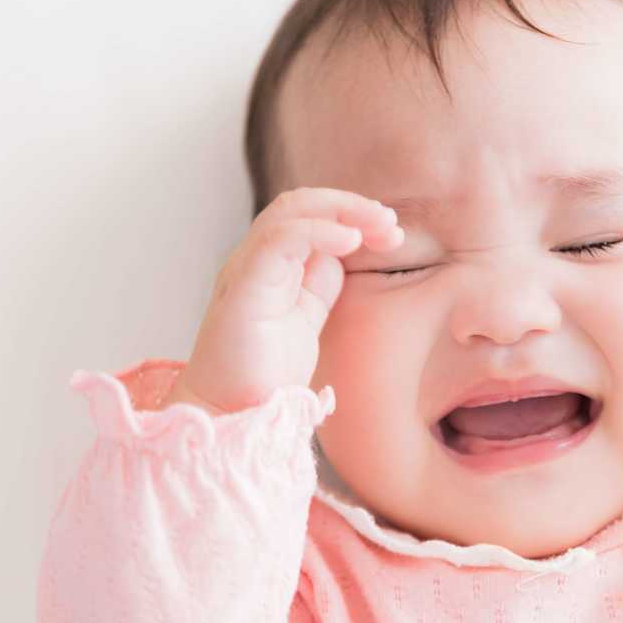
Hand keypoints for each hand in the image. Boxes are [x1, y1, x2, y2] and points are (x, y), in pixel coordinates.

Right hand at [165, 187, 403, 413]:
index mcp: (272, 267)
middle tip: (391, 225)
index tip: (392, 235)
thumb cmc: (262, 378)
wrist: (229, 417)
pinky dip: (318, 231)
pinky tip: (350, 240)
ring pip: (290, 211)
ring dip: (342, 210)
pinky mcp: (243, 287)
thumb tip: (342, 257)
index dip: (354, 216)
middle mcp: (255, 260)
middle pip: (302, 204)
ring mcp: (246, 270)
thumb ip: (319, 287)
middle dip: (353, 206)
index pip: (311, 217)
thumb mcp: (305, 322)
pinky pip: (279, 239)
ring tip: (379, 225)